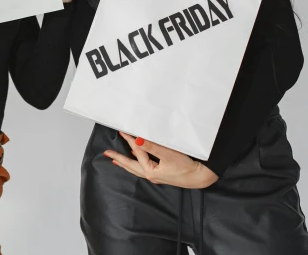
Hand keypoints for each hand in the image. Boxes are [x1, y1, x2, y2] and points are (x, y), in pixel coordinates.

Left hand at [104, 132, 218, 188]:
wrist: (200, 177)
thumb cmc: (186, 167)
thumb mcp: (168, 154)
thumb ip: (152, 147)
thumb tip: (137, 140)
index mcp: (150, 170)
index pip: (137, 151)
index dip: (129, 140)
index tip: (122, 132)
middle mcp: (151, 175)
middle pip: (130, 165)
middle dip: (118, 159)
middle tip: (107, 154)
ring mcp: (156, 176)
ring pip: (136, 168)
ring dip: (126, 163)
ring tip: (117, 160)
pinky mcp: (162, 175)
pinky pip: (144, 169)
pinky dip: (137, 165)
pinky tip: (138, 161)